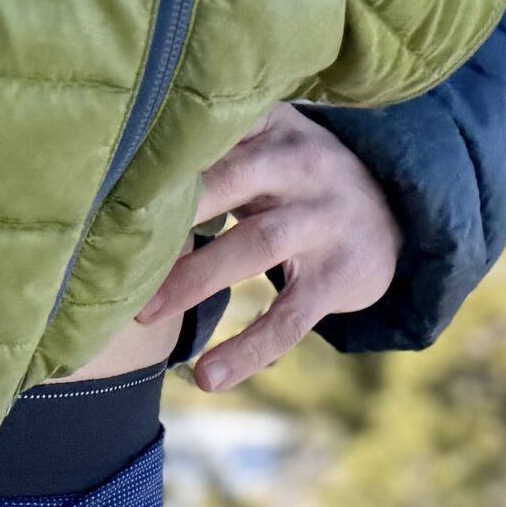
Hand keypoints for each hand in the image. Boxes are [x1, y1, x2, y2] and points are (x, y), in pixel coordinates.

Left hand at [134, 104, 402, 391]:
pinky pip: (289, 319)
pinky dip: (248, 350)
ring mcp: (324, 221)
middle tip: (110, 251)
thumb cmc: (298, 179)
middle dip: (169, 215)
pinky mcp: (337, 278)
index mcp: (272, 128)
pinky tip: (208, 378)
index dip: (162, 156)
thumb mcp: (266, 143)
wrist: (396, 212)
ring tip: (146, 314)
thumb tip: (118, 163)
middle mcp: (302, 165)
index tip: (109, 180)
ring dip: (196, 279)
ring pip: (256, 245)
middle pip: (229, 181)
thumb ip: (211, 146)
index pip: (213, 132)